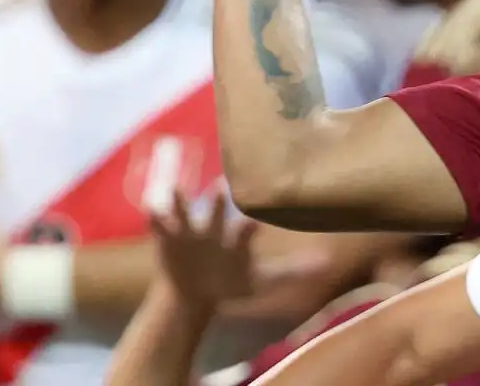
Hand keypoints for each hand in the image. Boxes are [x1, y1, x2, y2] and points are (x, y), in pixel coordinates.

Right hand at [151, 190, 329, 312]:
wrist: (193, 294)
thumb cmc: (230, 281)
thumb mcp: (261, 280)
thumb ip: (292, 270)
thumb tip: (328, 263)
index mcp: (235, 238)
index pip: (244, 229)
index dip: (249, 225)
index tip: (254, 220)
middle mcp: (214, 229)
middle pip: (216, 214)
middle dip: (216, 202)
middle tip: (221, 186)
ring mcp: (189, 232)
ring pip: (185, 213)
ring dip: (180, 202)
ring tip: (174, 190)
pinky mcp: (168, 239)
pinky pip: (160, 225)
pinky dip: (155, 218)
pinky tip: (151, 209)